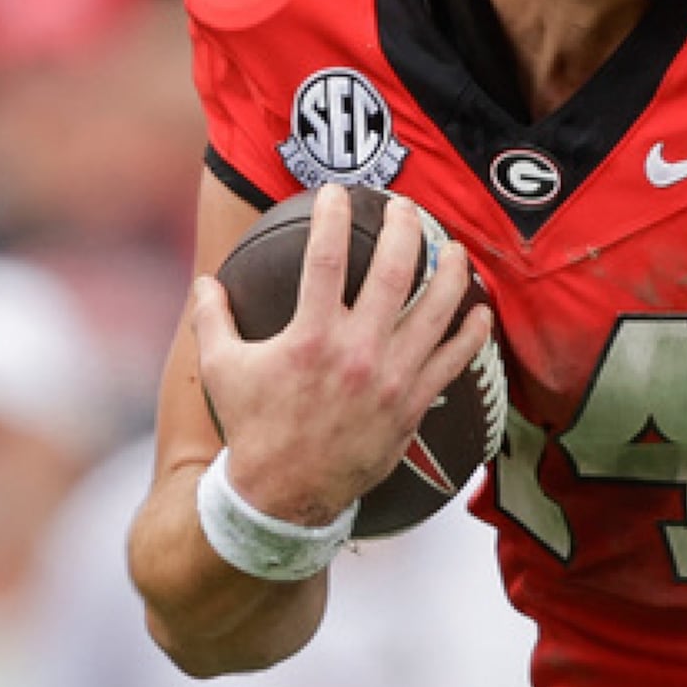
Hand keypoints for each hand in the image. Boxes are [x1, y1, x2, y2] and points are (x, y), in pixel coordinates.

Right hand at [190, 187, 491, 524]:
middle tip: (408, 207)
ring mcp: (392, 378)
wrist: (285, 494)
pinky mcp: (414, 404)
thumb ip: (213, 319)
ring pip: (437, 313)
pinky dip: (472, 334)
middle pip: (395, 274)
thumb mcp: (221, 370)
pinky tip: (480, 312)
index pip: (327, 259)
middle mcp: (357, 352)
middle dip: (406, 231)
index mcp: (311, 337)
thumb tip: (205, 282)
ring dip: (451, 275)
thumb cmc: (253, 428)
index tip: (340, 193)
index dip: (335, 218)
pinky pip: (455, 361)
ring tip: (456, 250)